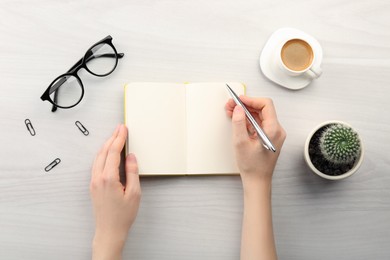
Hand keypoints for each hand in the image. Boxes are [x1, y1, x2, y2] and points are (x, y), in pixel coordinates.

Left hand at [90, 124, 140, 259]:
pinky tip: (107, 152)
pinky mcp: (93, 185)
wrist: (109, 231)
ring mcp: (93, 181)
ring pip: (98, 157)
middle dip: (112, 138)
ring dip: (106, 145)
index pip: (113, 152)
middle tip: (120, 128)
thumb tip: (130, 157)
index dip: (119, 139)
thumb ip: (132, 172)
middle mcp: (98, 178)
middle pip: (104, 152)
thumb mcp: (134, 193)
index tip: (123, 129)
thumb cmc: (122, 215)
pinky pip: (96, 164)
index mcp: (108, 178)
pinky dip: (102, 154)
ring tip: (114, 137)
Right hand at [225, 96, 285, 187]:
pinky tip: (237, 119)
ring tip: (231, 110)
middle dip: (245, 105)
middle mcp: (276, 130)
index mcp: (273, 130)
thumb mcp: (240, 143)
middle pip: (262, 109)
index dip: (251, 100)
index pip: (266, 105)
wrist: (257, 181)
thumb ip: (239, 123)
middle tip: (231, 104)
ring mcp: (273, 134)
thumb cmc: (252, 166)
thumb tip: (238, 108)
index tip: (239, 100)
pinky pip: (258, 123)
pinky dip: (248, 120)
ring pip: (259, 115)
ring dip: (245, 112)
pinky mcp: (268, 137)